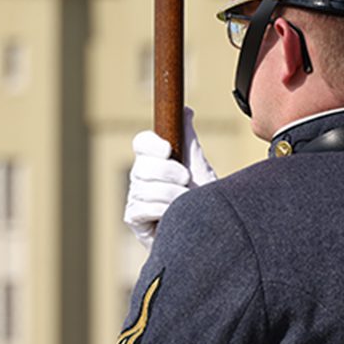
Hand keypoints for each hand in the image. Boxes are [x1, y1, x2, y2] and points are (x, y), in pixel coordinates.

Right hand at [124, 107, 216, 247]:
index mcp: (155, 161)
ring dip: (171, 195)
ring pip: (144, 187)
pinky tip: (172, 216)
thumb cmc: (203, 202)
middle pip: (142, 165)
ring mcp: (136, 197)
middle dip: (168, 171)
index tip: (167, 150)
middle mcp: (141, 177)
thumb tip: (185, 110)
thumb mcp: (200, 167)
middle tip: (187, 180)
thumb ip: (190, 141)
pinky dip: (162, 210)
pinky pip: (142, 207)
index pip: (141, 143)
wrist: (208, 234)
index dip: (150, 144)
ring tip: (187, 202)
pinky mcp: (134, 218)